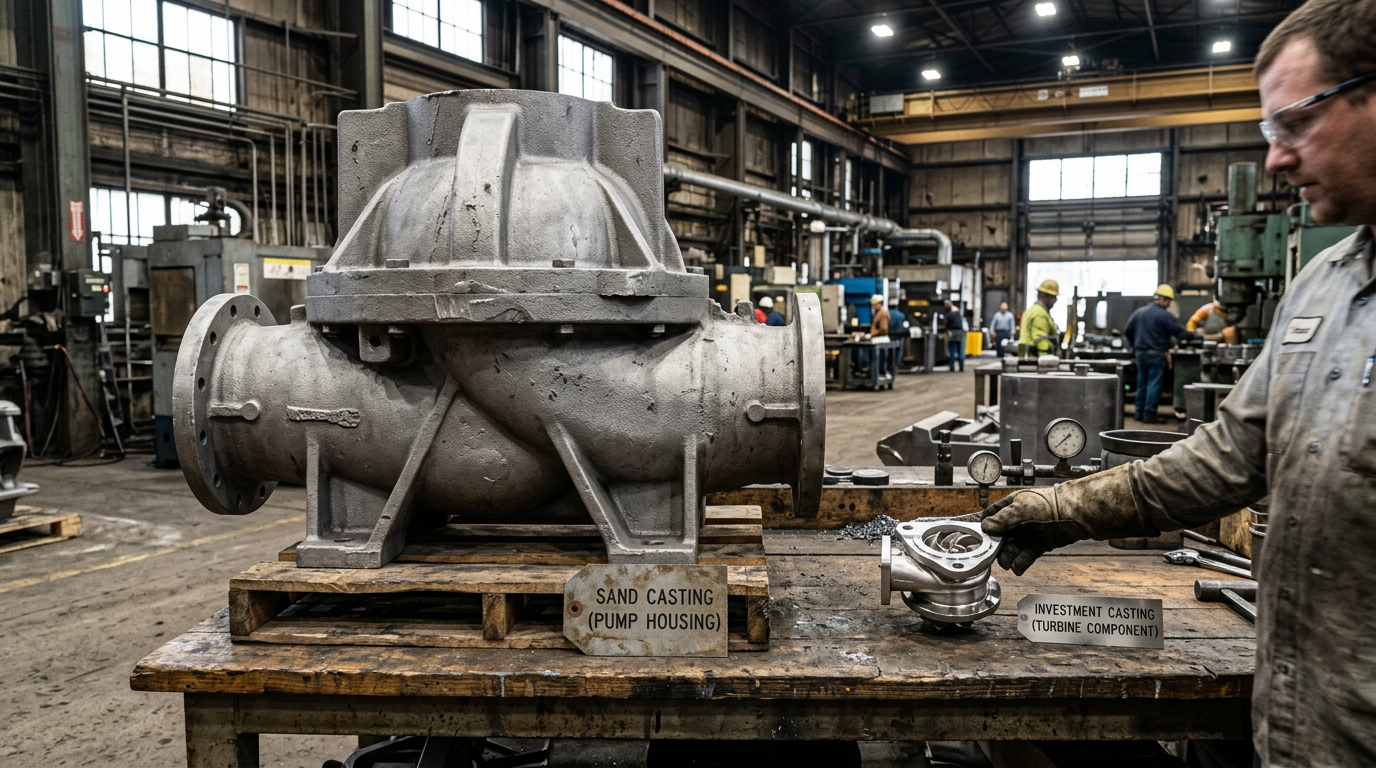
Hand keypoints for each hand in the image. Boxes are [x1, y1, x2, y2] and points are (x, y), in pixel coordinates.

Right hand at [978, 464, 1144, 574]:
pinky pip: (1026, 556)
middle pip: (1000, 536)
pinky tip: (1018, 567)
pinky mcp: (1040, 545)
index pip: (991, 516)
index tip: (975, 538)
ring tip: (1008, 562)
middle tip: (992, 556)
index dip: (983, 527)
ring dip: (1008, 557)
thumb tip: (986, 526)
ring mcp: (1030, 533)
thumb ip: (1004, 518)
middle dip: (996, 547)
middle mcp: (1019, 520)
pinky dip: (1021, 563)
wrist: (1079, 513)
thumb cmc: (1053, 503)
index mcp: (1012, 505)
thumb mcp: (1023, 507)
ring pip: (1012, 548)